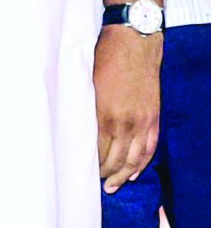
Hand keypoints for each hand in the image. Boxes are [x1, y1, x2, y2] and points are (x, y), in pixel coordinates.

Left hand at [95, 25, 160, 191]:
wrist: (133, 41)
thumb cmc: (103, 56)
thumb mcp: (86, 81)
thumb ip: (85, 106)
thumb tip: (75, 126)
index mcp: (103, 112)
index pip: (96, 149)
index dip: (90, 164)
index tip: (81, 171)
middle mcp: (124, 121)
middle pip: (114, 158)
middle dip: (105, 174)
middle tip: (97, 184)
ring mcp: (141, 121)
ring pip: (133, 159)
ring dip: (122, 175)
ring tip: (112, 186)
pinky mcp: (153, 117)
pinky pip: (148, 148)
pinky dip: (141, 163)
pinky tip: (133, 173)